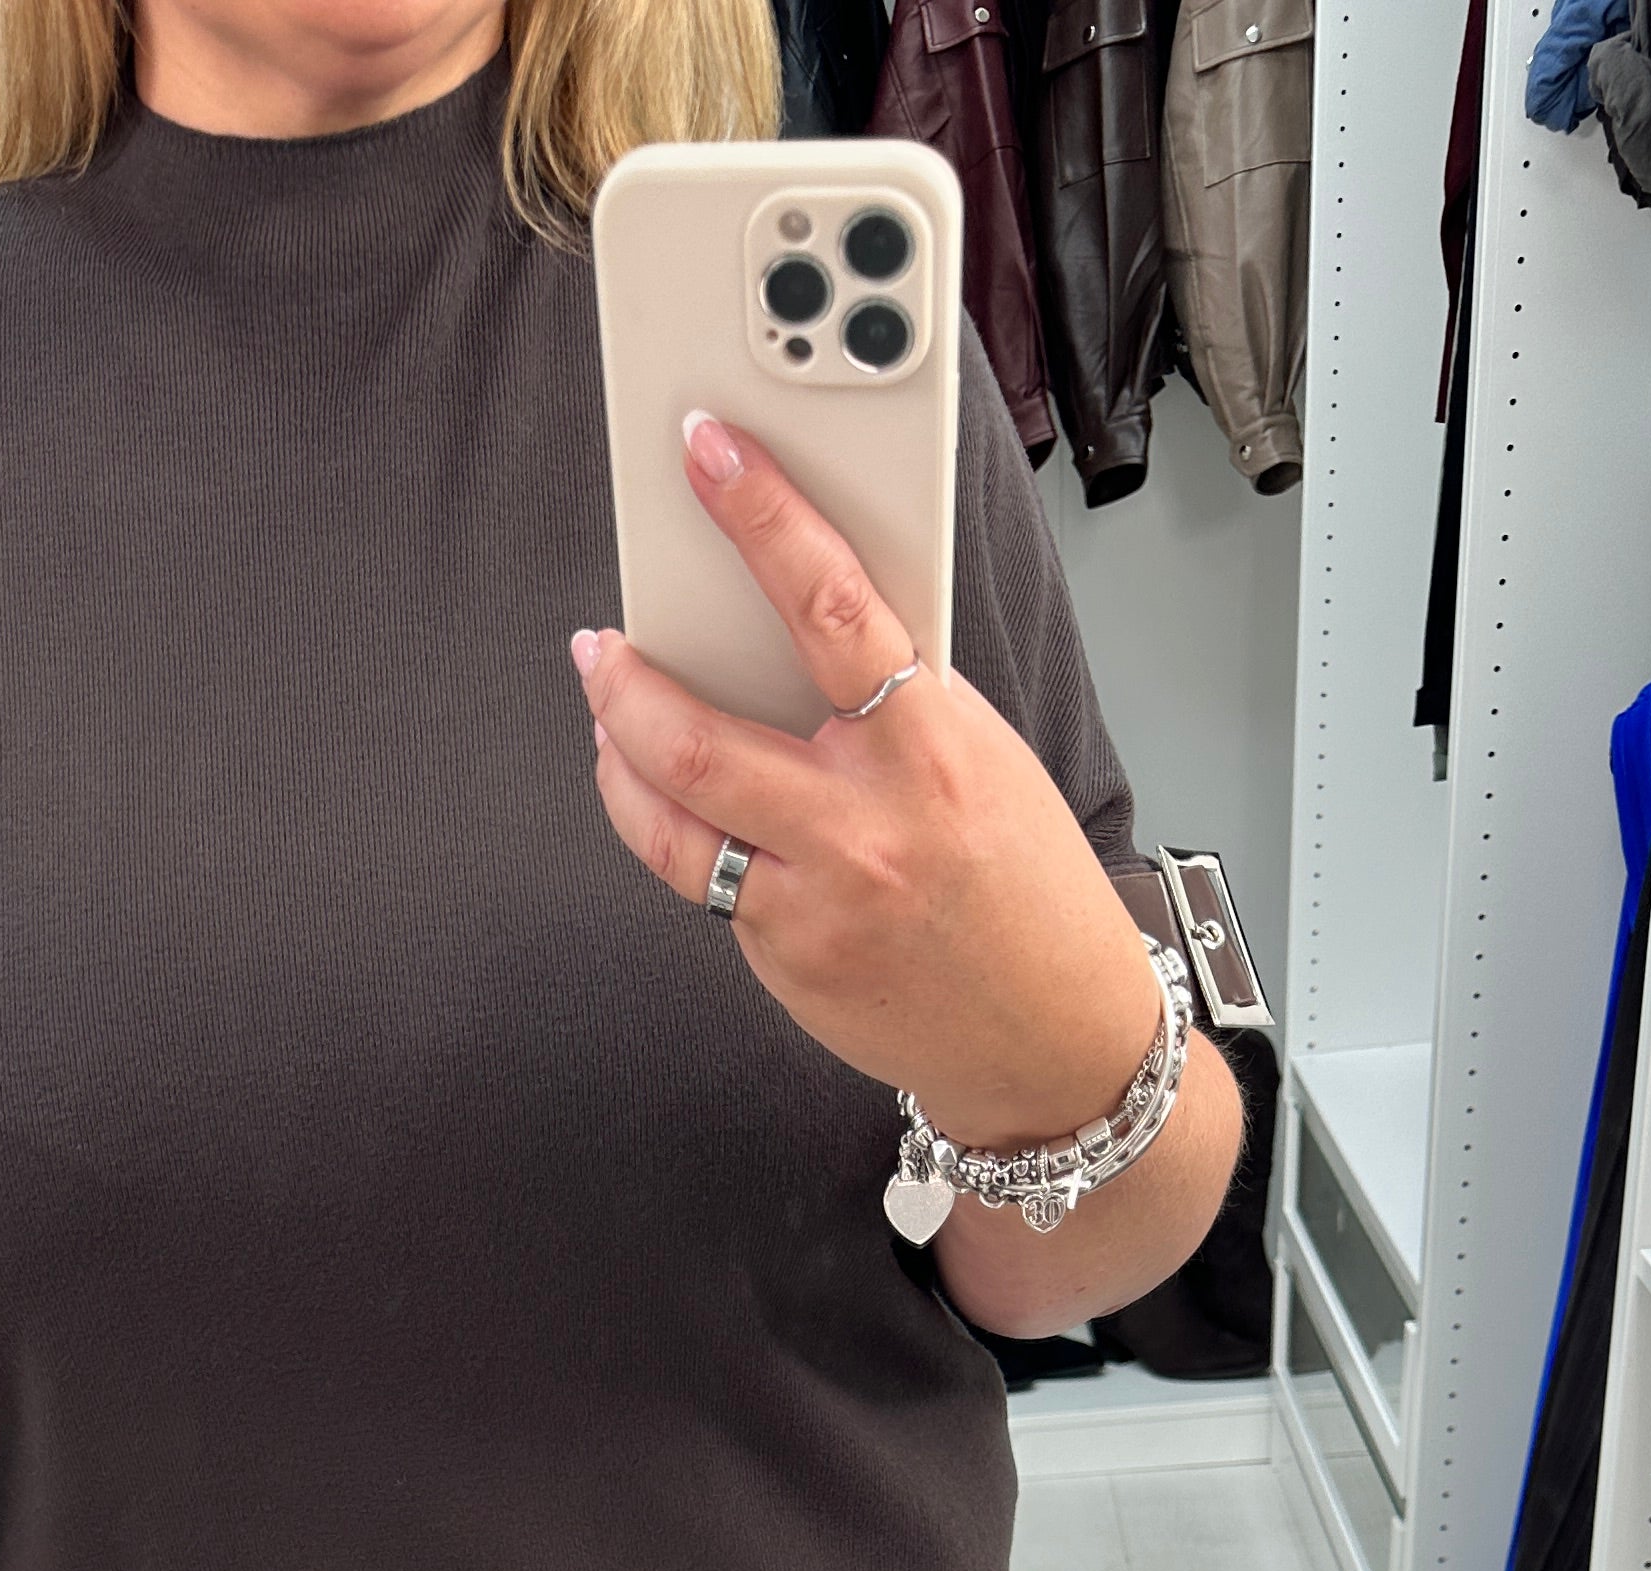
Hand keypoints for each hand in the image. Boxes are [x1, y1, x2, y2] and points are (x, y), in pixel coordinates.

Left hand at [575, 409, 1163, 1156]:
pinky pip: (695, 877)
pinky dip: (657, 823)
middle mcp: (869, 825)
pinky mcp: (784, 957)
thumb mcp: (987, 761)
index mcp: (936, 748)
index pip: (834, 605)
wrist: (1050, 1038)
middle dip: (627, 680)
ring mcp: (817, 901)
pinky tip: (648, 793)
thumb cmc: (1026, 887)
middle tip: (599, 643)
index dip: (763, 516)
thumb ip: (898, 702)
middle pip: (700, 738)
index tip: (712, 452)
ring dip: (618, 752)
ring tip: (607, 709)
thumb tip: (800, 626)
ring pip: (672, 815)